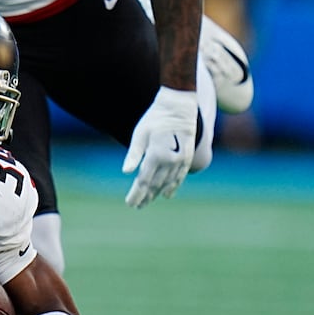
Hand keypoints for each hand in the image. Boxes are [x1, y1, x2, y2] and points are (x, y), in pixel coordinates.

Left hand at [122, 86, 196, 207]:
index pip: (144, 181)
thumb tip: (126, 172)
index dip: (136, 193)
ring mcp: (181, 160)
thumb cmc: (155, 119)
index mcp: (156, 155)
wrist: (179, 107)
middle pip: (155, 184)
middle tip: (136, 206)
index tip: (130, 203)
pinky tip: (167, 194)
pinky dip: (173, 186)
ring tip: (147, 201)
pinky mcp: (188, 157)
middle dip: (145, 196)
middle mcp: (169, 161)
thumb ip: (134, 154)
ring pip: (167, 183)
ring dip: (157, 193)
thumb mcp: (140, 134)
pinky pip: (179, 177)